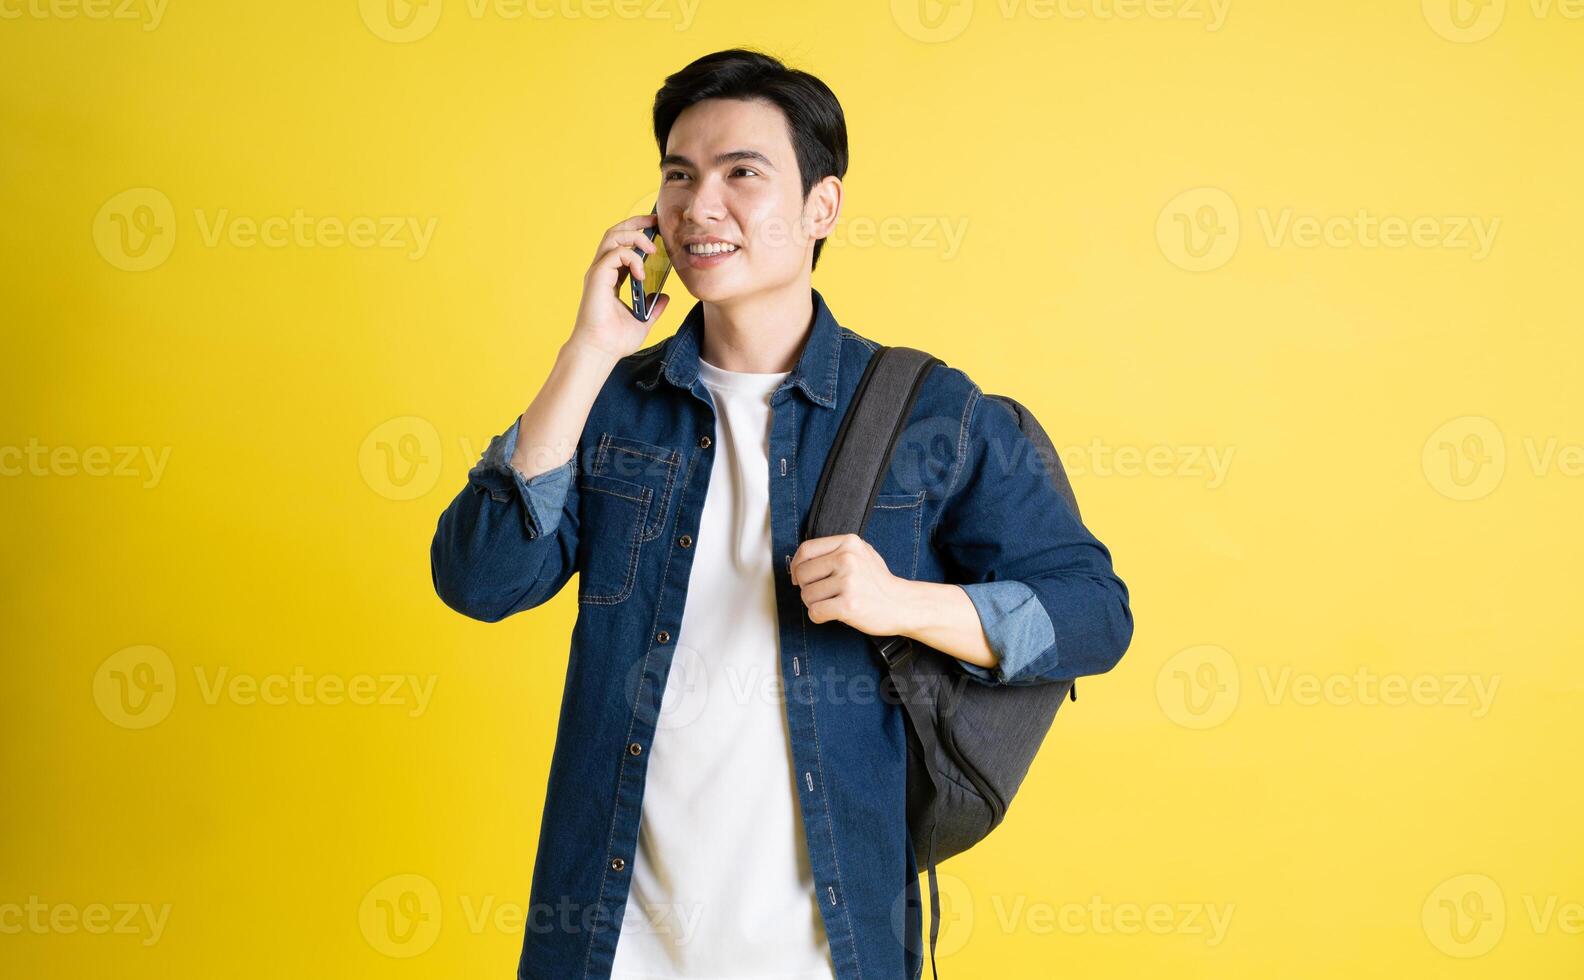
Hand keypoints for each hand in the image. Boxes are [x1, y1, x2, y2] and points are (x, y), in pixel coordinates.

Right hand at [567, 212, 671, 361]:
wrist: (600, 351)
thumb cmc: (615, 340)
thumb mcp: (643, 320)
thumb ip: (654, 307)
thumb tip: (665, 297)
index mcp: (611, 278)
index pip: (622, 245)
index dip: (637, 232)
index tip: (656, 229)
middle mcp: (602, 271)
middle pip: (615, 233)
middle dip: (636, 223)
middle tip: (656, 222)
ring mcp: (598, 273)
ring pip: (613, 237)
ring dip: (634, 236)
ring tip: (652, 248)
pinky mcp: (597, 277)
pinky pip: (615, 254)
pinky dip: (631, 258)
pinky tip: (642, 273)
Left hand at [790, 534, 917, 637]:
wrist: (902, 605)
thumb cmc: (879, 582)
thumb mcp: (862, 553)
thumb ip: (835, 550)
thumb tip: (801, 560)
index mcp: (849, 543)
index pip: (806, 550)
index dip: (796, 566)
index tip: (798, 577)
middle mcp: (848, 559)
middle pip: (803, 574)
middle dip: (807, 587)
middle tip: (822, 594)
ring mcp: (849, 582)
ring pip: (807, 595)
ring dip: (815, 603)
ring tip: (833, 603)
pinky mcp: (848, 605)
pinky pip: (815, 612)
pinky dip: (819, 616)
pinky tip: (832, 614)